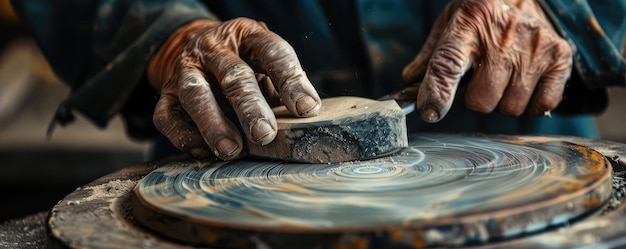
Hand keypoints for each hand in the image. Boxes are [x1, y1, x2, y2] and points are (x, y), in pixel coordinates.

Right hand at [147, 18, 320, 159]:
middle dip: (250, 107)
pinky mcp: (164, 93)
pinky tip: (207, 153)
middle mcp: (213, 49)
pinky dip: (186, 137)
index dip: (291, 80)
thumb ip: (281, 85)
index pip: (271, 53)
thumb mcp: (264, 61)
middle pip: (233, 75)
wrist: (193, 46)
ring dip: (213, 124)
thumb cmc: (243, 62)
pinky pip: (168, 117)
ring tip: (232, 150)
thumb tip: (305, 118)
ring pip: (195, 94)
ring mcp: (185, 70)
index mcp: (246, 36)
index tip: (306, 109)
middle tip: (265, 134)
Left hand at [402, 0, 571, 121]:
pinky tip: (525, 81)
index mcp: (469, 23)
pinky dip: (531, 102)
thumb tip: (410, 85)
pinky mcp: (559, 57)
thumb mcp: (450, 24)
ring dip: (503, 101)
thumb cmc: (482, 16)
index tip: (431, 112)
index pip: (448, 63)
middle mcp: (503, 34)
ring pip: (510, 108)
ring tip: (504, 75)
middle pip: (481, 100)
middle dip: (476, 98)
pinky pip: (541, 106)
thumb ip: (430, 57)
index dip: (438, 92)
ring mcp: (535, 46)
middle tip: (481, 78)